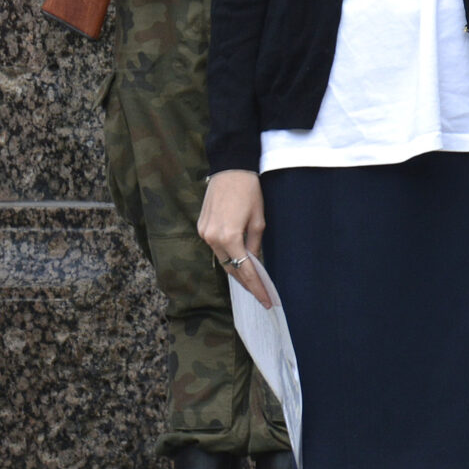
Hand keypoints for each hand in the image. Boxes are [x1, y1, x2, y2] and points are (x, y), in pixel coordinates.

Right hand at [199, 169, 269, 300]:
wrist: (230, 168)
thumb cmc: (249, 191)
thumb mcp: (259, 219)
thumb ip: (255, 244)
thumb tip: (253, 262)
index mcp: (229, 237)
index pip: (245, 270)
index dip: (257, 287)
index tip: (266, 300)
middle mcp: (212, 238)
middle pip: (231, 269)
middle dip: (246, 283)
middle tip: (261, 294)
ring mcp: (204, 233)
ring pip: (222, 259)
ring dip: (236, 269)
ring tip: (252, 281)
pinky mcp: (201, 227)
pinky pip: (215, 247)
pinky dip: (227, 255)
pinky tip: (238, 261)